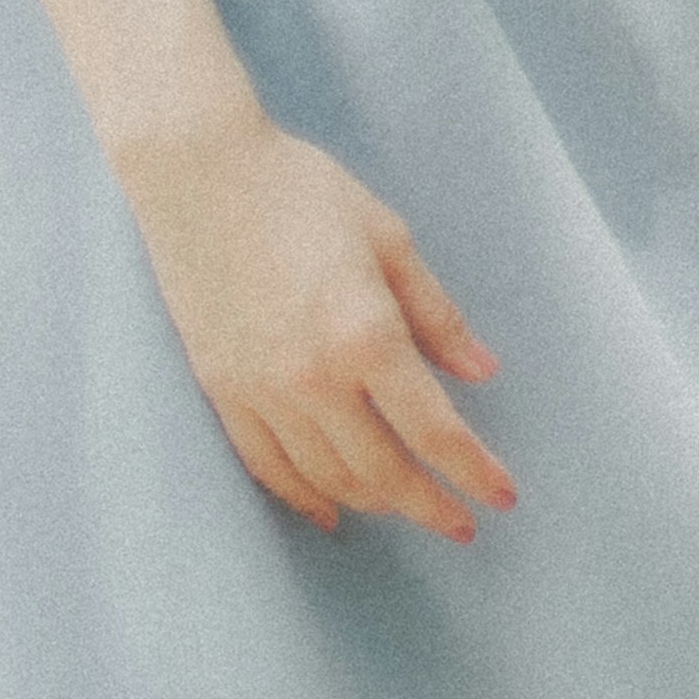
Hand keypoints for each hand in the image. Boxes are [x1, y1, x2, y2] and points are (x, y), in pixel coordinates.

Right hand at [112, 104, 515, 541]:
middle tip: (461, 526)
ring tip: (404, 506)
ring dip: (374, 503)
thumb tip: (483, 373)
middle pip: (383, 472)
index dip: (473, 472)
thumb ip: (436, 314)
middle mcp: (314, 379)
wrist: (196, 172)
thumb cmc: (299, 190)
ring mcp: (263, 391)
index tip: (502, 498)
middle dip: (430, 507)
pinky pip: (268, 467)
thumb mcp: (387, 237)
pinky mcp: (223, 390)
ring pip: (328, 478)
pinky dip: (304, 497)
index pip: (433, 431)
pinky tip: (329, 512)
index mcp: (365, 335)